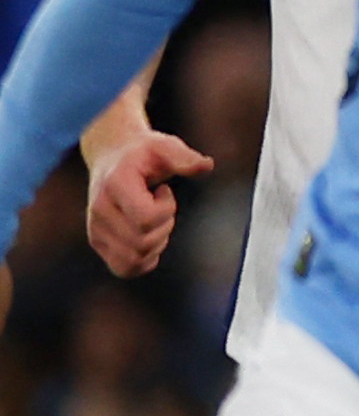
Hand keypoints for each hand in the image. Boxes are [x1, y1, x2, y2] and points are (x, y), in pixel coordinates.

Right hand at [80, 126, 208, 277]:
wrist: (112, 157)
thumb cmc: (143, 154)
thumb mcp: (164, 147)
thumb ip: (184, 157)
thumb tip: (206, 166)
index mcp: (115, 185)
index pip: (146, 218)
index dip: (166, 209)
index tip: (164, 191)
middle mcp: (99, 210)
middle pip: (142, 242)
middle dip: (164, 226)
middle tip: (160, 206)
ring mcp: (95, 228)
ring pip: (134, 260)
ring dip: (155, 244)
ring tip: (152, 220)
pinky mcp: (98, 242)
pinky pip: (124, 269)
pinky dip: (144, 261)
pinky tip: (148, 237)